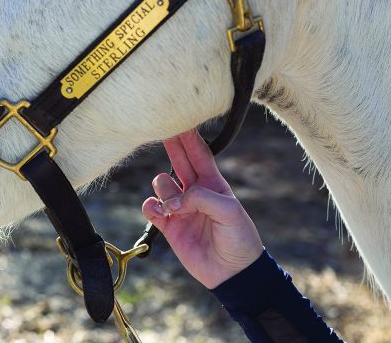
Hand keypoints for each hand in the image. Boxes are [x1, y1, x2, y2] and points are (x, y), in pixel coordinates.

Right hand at [142, 130, 263, 288]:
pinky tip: (159, 210)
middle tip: (160, 126)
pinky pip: (152, 209)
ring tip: (175, 205)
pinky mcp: (170, 226)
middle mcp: (195, 192)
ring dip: (165, 189)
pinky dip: (151, 206)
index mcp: (213, 184)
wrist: (233, 272)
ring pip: (162, 185)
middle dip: (170, 145)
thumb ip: (202, 198)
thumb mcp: (229, 211)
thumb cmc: (239, 238)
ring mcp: (181, 208)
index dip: (190, 137)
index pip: (199, 154)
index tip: (180, 119)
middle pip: (178, 161)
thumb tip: (174, 201)